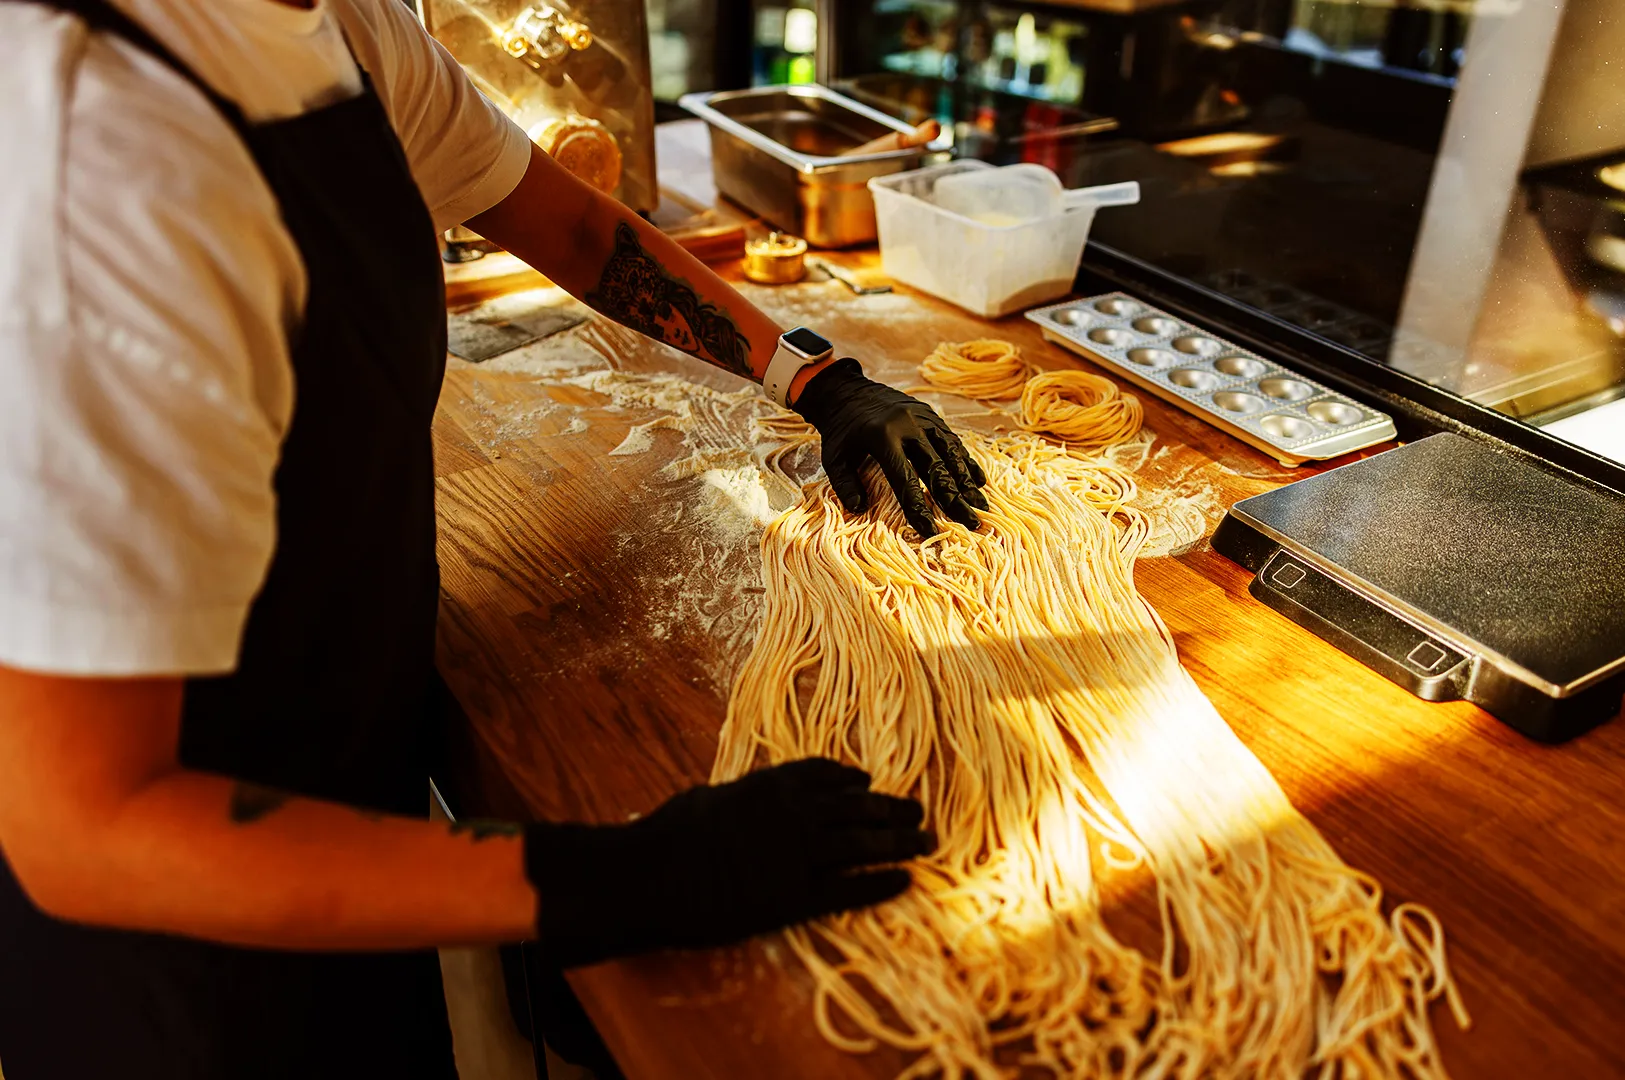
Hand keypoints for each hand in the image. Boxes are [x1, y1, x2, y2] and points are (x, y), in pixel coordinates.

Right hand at [523, 758, 932, 967]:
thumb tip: (748, 799)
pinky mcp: (794, 899)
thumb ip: (741, 796)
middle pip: (857, 809)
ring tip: (927, 843)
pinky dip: (881, 884)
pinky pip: (850, 890)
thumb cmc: (668, 835)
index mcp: (771, 784)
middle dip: (892, 810)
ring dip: (901, 843)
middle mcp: (794, 814)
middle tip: (919, 812)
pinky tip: (905, 882)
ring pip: (864, 846)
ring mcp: (797, 856)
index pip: (825, 773)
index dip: (852, 778)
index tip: (869, 782)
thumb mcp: (708, 798)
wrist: (652, 878)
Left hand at [793, 359, 987, 537]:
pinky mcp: (931, 414)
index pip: (905, 479)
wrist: (848, 391)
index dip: (919, 507)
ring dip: (966, 481)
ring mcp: (923, 417)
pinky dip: (966, 461)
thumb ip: (845, 485)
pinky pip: (952, 440)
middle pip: (936, 468)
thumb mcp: (832, 458)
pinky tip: (978, 480)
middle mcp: (907, 425)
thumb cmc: (841, 432)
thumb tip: (861, 509)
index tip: (931, 530)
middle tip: (970, 522)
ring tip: (980, 504)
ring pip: (951, 452)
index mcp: (882, 437)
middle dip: (954, 498)